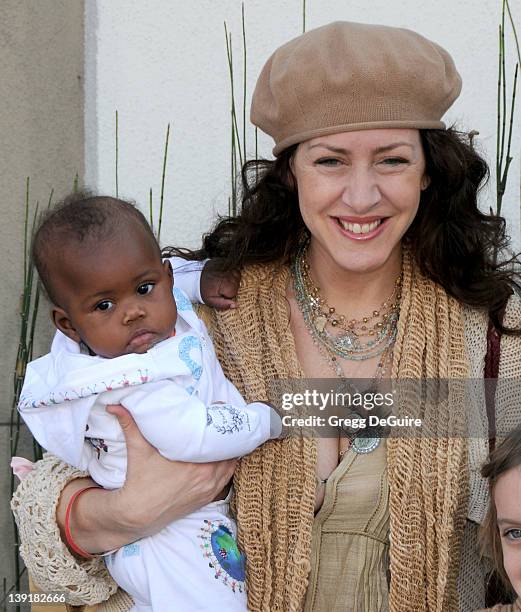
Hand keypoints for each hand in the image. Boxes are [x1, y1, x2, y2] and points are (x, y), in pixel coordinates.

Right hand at [59, 405, 236, 552]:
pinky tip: (222, 456)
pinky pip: (227, 478)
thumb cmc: (139, 480)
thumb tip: (115, 405)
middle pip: (227, 449)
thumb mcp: (137, 449)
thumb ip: (130, 424)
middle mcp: (207, 476)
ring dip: (228, 450)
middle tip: (220, 419)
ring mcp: (209, 488)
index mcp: (195, 463)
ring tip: (223, 435)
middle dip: (225, 434)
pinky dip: (227, 466)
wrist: (138, 514)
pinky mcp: (208, 497)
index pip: (218, 437)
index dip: (220, 421)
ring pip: (230, 463)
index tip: (219, 407)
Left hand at [200, 259, 239, 309]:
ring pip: (236, 277)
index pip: (235, 293)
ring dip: (231, 280)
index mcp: (227, 285)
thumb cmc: (204, 289)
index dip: (228, 294)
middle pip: (237, 285)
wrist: (196, 275)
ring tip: (221, 280)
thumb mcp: (211, 301)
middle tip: (219, 287)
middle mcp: (230, 275)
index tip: (219, 292)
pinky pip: (234, 269)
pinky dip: (230, 272)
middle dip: (230, 287)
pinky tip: (222, 274)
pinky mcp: (227, 262)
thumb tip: (235, 305)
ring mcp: (229, 267)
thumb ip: (223, 304)